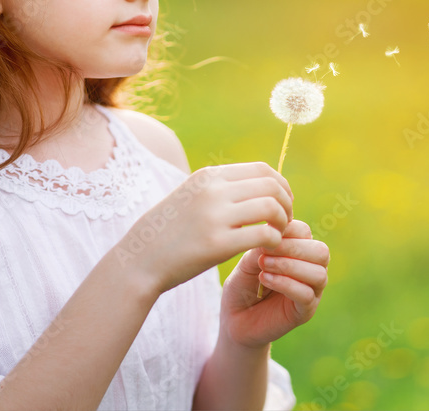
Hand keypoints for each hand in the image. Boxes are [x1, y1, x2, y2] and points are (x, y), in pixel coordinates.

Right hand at [117, 162, 294, 295]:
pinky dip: (274, 241)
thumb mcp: (192, 197)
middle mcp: (213, 190)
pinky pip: (263, 235)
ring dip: (283, 222)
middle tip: (285, 222)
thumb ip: (220, 189)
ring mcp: (214, 216)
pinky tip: (268, 249)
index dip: (281, 186)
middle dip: (287, 203)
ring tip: (277, 235)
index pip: (262, 169)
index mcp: (209, 176)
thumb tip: (257, 185)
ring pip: (271, 207)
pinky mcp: (217, 244)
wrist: (141, 258)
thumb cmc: (170, 231)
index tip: (282, 204)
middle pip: (271, 186)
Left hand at [218, 219, 328, 348]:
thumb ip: (261, 247)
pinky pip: (307, 295)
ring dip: (289, 266)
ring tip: (263, 266)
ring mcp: (312, 291)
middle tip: (266, 252)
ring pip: (319, 274)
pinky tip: (265, 279)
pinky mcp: (305, 312)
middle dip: (293, 248)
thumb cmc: (242, 286)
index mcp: (299, 251)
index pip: (304, 232)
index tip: (263, 235)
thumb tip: (274, 234)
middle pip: (321, 251)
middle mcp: (310, 269)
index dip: (286, 229)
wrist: (235, 320)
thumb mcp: (247, 262)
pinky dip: (286, 284)